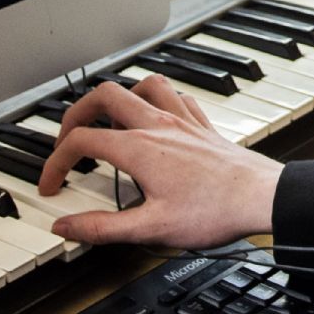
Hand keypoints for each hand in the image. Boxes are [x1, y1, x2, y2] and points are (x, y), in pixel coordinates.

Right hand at [34, 75, 283, 251]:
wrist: (261, 197)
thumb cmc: (214, 212)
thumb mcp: (151, 228)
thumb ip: (103, 228)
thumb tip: (66, 227)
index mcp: (139, 148)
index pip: (80, 142)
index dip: (55, 163)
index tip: (52, 186)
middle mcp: (158, 125)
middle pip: (103, 96)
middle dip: (76, 114)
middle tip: (68, 140)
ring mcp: (182, 121)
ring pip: (141, 85)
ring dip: (118, 98)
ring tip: (107, 121)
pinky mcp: (202, 126)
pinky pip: (176, 96)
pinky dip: (157, 99)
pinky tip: (156, 116)